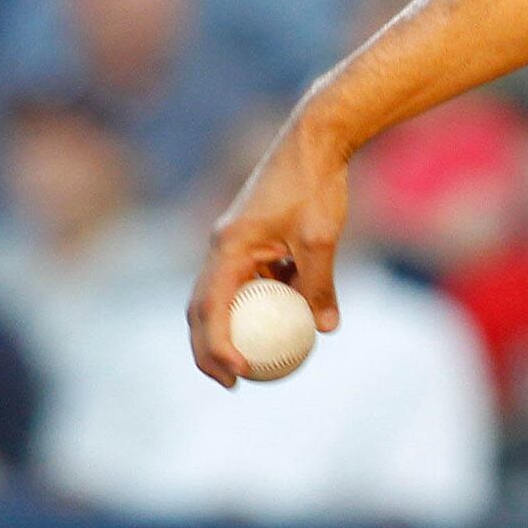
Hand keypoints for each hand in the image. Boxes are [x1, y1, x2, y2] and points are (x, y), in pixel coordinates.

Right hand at [188, 113, 351, 384]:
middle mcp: (222, 247)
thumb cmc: (316, 186)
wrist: (315, 143)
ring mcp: (234, 244)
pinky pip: (249, 284)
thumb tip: (325, 330)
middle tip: (233, 385)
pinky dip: (257, 309)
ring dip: (230, 334)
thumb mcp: (321, 240)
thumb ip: (319, 285)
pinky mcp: (251, 242)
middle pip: (202, 309)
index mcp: (228, 247)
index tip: (239, 374)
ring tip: (250, 369)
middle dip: (210, 351)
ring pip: (222, 299)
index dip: (218, 347)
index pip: (210, 308)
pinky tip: (281, 332)